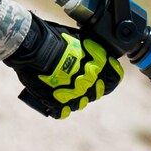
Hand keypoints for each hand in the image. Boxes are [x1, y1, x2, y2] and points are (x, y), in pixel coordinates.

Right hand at [5, 17, 122, 118]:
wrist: (35, 48)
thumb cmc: (55, 38)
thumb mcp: (82, 39)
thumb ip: (93, 50)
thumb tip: (99, 53)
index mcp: (100, 67)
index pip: (114, 78)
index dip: (108, 74)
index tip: (101, 71)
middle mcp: (91, 84)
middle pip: (97, 91)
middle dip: (89, 84)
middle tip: (75, 76)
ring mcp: (75, 97)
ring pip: (81, 102)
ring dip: (74, 95)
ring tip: (61, 84)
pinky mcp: (59, 105)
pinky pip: (63, 111)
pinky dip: (58, 105)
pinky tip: (53, 94)